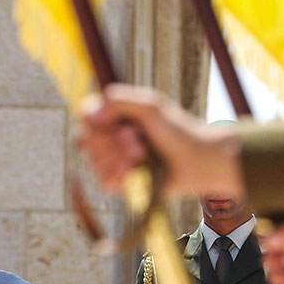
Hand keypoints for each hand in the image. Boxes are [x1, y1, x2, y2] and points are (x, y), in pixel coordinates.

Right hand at [77, 85, 243, 196]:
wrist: (198, 161)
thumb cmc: (179, 130)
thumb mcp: (150, 106)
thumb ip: (119, 101)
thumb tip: (88, 114)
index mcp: (117, 115)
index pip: (85, 115)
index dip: (95, 122)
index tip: (116, 124)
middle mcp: (113, 136)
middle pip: (86, 141)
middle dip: (112, 143)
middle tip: (139, 142)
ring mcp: (116, 160)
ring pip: (93, 163)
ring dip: (117, 160)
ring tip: (142, 157)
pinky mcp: (123, 181)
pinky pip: (103, 182)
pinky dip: (115, 177)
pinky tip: (130, 173)